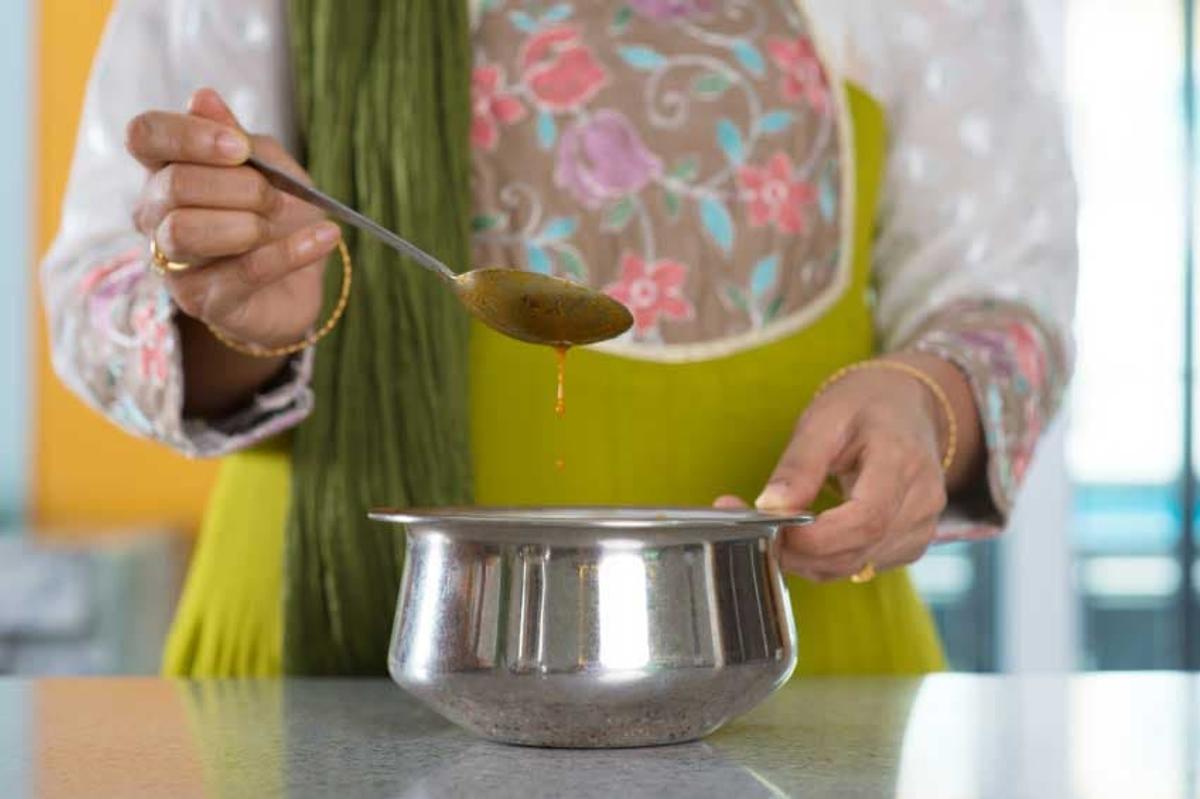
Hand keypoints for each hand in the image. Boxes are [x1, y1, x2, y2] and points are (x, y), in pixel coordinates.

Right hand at [127, 87, 338, 350]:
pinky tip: (324, 237)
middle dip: (240, 187)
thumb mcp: (269, 166)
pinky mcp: (202, 301)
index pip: (145, 136)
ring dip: (250, 223)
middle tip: (275, 197)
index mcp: (165, 168)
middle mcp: (155, 213)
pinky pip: (242, 272)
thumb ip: (237, 136)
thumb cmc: (276, 216)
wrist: (300, 281)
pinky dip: (291, 251)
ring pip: (187, 232)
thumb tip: (203, 98)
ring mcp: (173, 261)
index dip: (189, 136)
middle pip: (175, 186)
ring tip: (280, 222)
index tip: (240, 147)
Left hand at [717, 355, 979, 581]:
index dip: (816, 537)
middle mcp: (922, 500)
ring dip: (809, 560)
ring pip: (857, 565)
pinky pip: (863, 566)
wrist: (906, 406)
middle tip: (758, 531)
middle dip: (802, 552)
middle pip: (860, 550)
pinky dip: (827, 561)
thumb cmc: (864, 406)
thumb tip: (770, 507)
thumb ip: (799, 465)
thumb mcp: (823, 419)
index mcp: (903, 460)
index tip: (773, 528)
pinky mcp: (911, 542)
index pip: (866, 519)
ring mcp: (923, 526)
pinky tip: (806, 537)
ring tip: (777, 530)